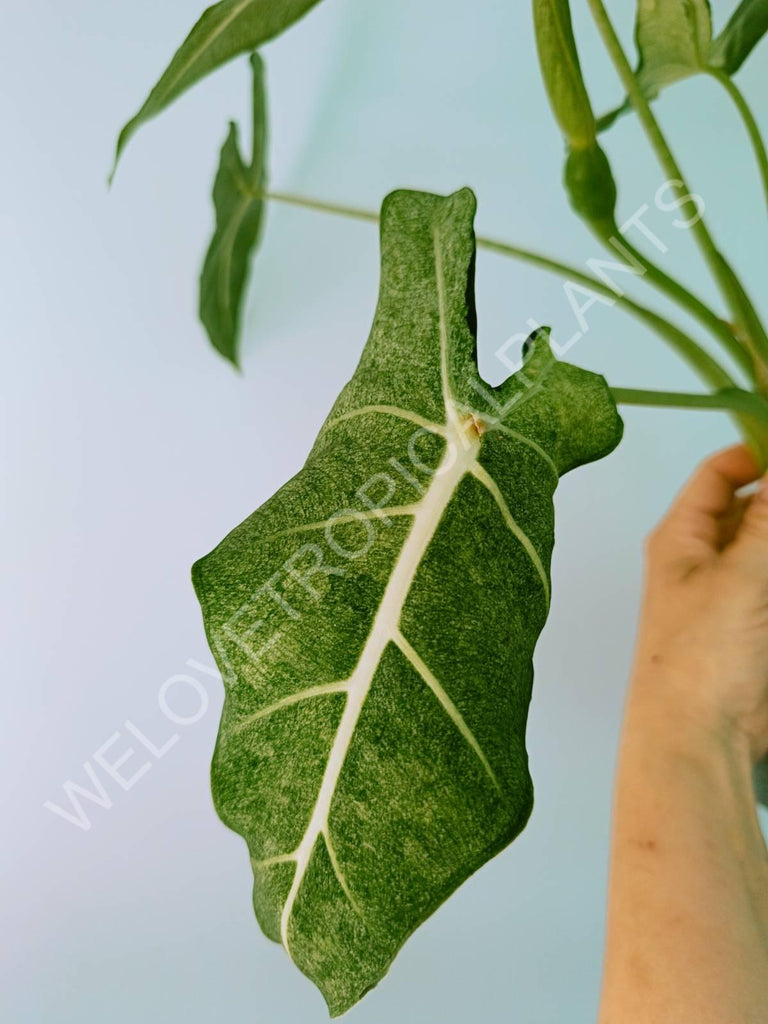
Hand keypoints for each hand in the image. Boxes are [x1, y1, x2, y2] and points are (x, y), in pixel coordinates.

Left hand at [631, 445, 767, 762]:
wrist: (699, 735)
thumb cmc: (700, 653)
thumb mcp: (740, 576)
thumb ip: (767, 521)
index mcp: (681, 536)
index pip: (719, 474)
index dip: (757, 452)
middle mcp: (705, 557)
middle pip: (752, 510)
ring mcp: (734, 591)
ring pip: (766, 546)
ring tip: (767, 581)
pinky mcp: (755, 621)